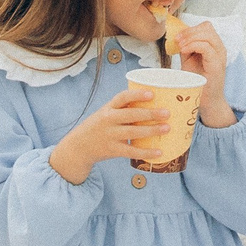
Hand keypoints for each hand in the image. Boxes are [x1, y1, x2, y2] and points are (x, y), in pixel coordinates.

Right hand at [47, 92, 163, 185]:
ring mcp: (109, 136)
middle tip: (167, 113)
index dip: (137, 95)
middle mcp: (108, 120)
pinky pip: (131, 151)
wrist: (78, 147)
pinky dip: (146, 152)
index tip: (152, 94)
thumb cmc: (99, 127)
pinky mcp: (112, 150)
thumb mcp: (106, 114)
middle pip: (131, 115)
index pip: (122, 97)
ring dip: (151, 130)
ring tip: (167, 128)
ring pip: (133, 132)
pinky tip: (159, 151)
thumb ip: (124, 110)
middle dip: (150, 113)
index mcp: (108, 108)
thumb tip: (154, 105)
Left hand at [168, 20, 238, 126]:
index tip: (178, 37)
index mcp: (215, 46)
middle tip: (177, 40)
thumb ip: (187, 47)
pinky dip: (193, 45)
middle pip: (207, 27)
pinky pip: (206, 47)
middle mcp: (220, 49)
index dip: (191, 28)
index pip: (206, 27)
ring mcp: (220, 56)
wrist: (207, 101)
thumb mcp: (190, 60)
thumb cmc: (198, 81)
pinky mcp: (217, 65)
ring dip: (190, 37)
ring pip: (208, 34)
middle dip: (189, 31)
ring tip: (180, 46)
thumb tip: (178, 36)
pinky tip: (184, 51)